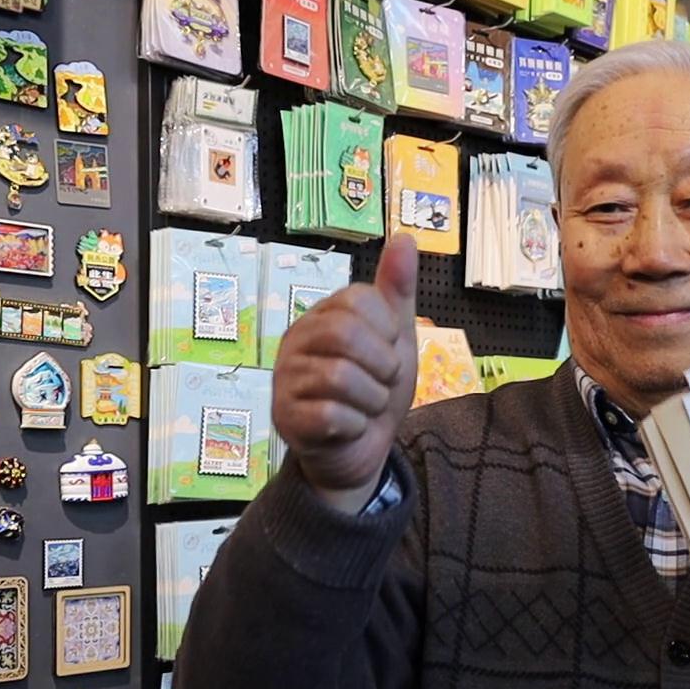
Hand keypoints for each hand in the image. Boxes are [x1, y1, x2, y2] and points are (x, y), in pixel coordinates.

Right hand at [272, 234, 419, 511]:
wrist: (360, 451)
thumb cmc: (374, 389)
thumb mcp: (395, 337)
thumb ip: (398, 290)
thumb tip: (404, 237)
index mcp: (322, 316)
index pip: (360, 300)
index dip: (388, 331)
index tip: (388, 352)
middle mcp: (296, 341)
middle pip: (347, 335)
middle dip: (383, 367)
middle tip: (381, 383)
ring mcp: (285, 379)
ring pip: (342, 378)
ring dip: (372, 400)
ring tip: (366, 406)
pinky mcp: (285, 418)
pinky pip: (333, 415)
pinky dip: (356, 426)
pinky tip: (349, 427)